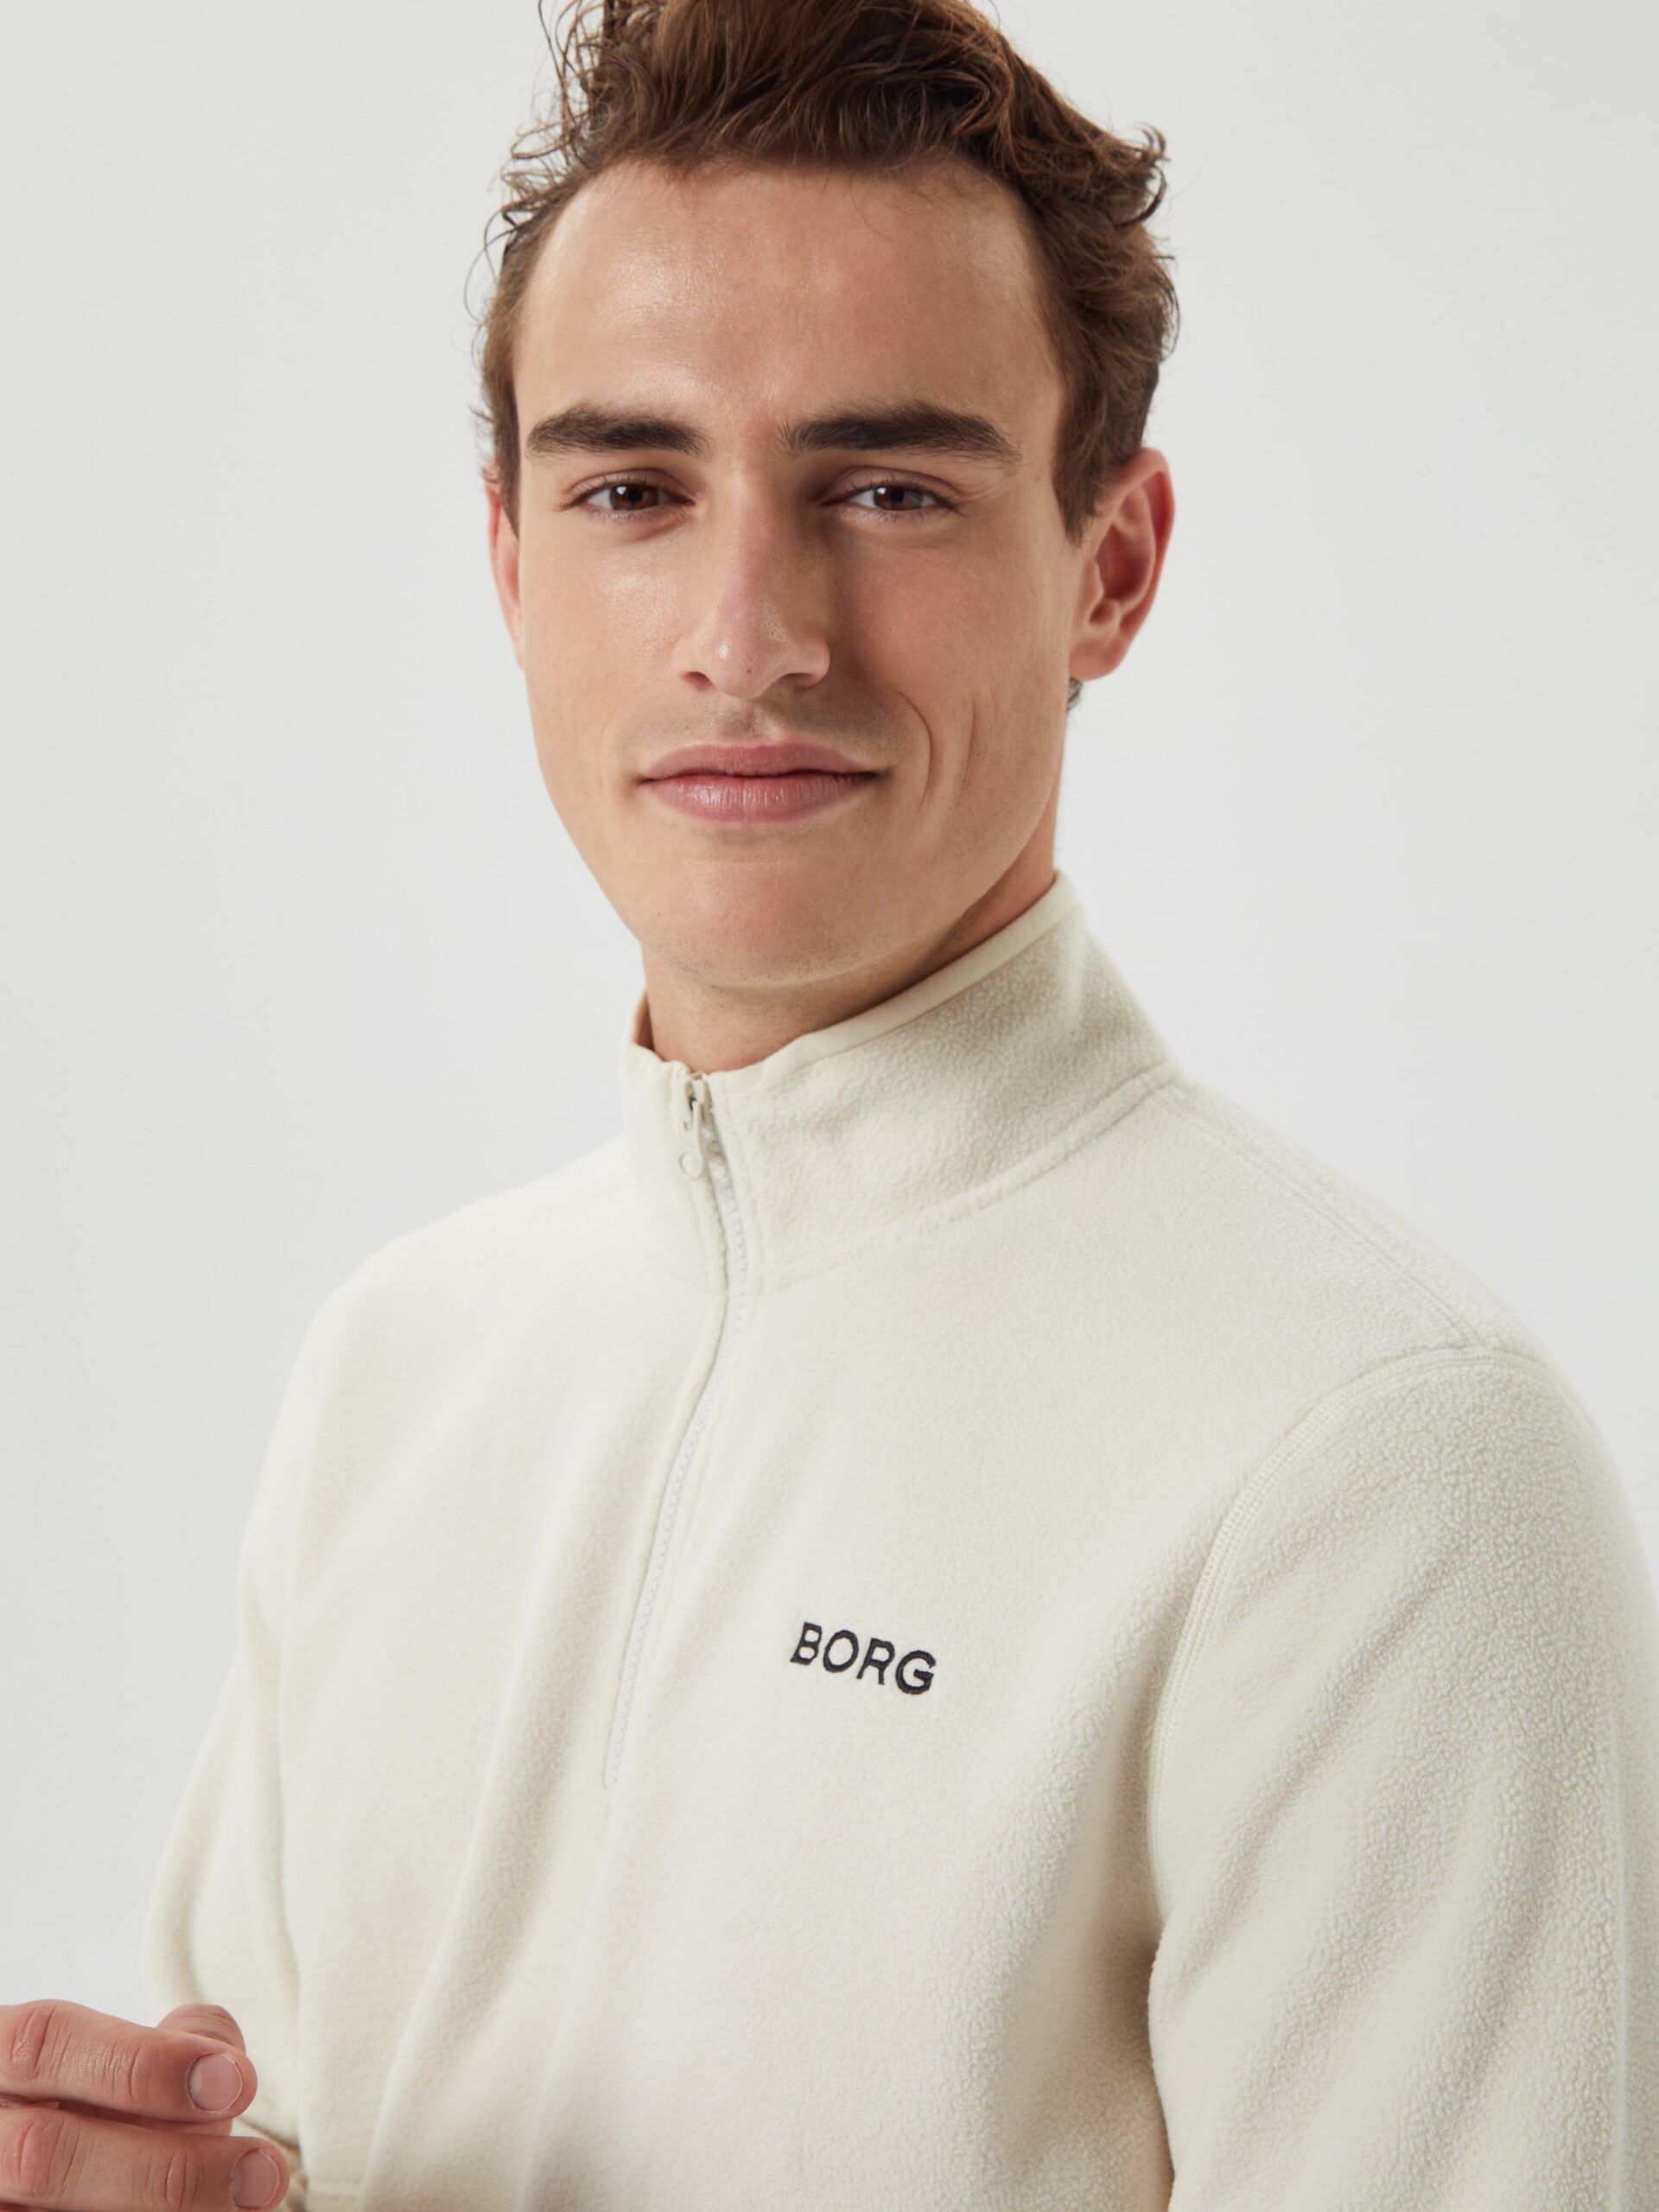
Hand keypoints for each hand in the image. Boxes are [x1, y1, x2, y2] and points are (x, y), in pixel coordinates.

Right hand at [0, 2001, 289, 2208]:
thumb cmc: (96, 2101)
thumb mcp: (121, 2055)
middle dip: (166, 2167)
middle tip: (262, 2172)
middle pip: (45, 2154)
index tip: (236, 2081)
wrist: (59, 2158)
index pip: (45, 2044)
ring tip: (246, 2203)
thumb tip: (223, 2067)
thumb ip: (171, 2045)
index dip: (141, 2062)